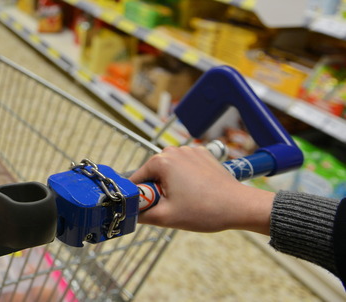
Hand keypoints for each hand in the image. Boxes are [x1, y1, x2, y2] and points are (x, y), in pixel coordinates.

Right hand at [128, 146, 274, 234]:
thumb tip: (128, 212)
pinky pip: (184, 167)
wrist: (240, 206)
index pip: (137, 180)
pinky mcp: (203, 154)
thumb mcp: (165, 217)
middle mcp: (173, 150)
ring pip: (168, 171)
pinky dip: (186, 179)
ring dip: (171, 185)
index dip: (141, 197)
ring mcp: (190, 150)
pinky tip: (197, 191)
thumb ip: (140, 214)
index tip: (153, 209)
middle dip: (157, 191)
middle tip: (173, 207)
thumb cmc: (205, 210)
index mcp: (161, 161)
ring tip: (187, 200)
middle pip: (152, 174)